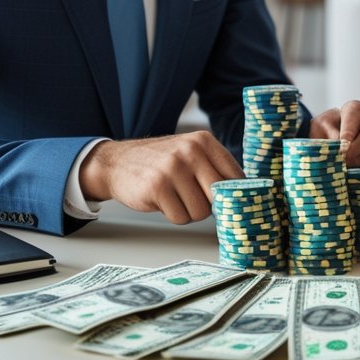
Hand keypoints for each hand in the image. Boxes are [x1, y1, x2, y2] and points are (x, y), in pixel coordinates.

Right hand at [79, 131, 244, 224]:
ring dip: (189, 211)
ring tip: (175, 197)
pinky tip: (162, 200)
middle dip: (209, 205)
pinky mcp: (157, 187)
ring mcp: (173, 168)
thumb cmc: (160, 162)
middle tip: (194, 199)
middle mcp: (190, 151)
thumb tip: (242, 197)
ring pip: (201, 211)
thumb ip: (214, 169)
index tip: (231, 204)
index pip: (236, 176)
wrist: (117, 162)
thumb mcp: (190, 153)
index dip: (234, 195)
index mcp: (204, 141)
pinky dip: (173, 215)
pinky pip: (180, 217)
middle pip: (219, 197)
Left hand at [309, 100, 359, 166]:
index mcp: (353, 111)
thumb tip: (343, 147)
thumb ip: (327, 137)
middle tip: (347, 159)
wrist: (335, 161)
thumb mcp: (319, 135)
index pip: (355, 110)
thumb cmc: (326, 143)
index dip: (350, 126)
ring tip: (353, 167)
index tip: (343, 144)